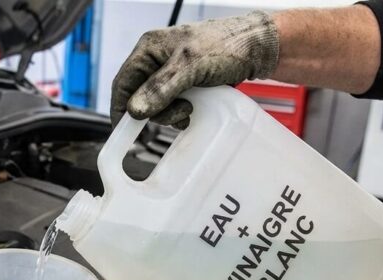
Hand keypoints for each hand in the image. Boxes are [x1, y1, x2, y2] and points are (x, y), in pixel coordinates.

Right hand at [110, 11, 279, 127]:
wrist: (260, 47)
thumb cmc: (228, 44)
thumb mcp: (190, 66)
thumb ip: (161, 88)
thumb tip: (135, 110)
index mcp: (149, 48)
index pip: (122, 83)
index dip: (121, 109)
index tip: (123, 131)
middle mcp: (157, 59)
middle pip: (139, 97)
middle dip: (156, 112)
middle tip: (178, 113)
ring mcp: (171, 72)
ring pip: (157, 104)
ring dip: (170, 113)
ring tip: (190, 108)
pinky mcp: (186, 82)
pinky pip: (173, 104)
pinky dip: (181, 112)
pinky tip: (195, 109)